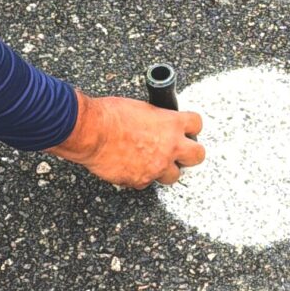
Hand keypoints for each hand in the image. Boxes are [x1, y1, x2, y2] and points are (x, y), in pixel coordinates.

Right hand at [46, 92, 204, 188]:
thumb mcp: (140, 107)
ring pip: (173, 176)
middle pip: (197, 156)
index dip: (191, 127)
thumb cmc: (110, 115)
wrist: (92, 132)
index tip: (186, 129)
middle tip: (180, 152)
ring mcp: (156, 166)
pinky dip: (140, 176)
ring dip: (166, 170)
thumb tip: (157, 123)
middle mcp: (169, 147)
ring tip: (153, 162)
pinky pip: (147, 182)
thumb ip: (155, 118)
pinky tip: (130, 167)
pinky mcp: (140, 181)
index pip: (196, 124)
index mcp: (171, 123)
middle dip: (190, 154)